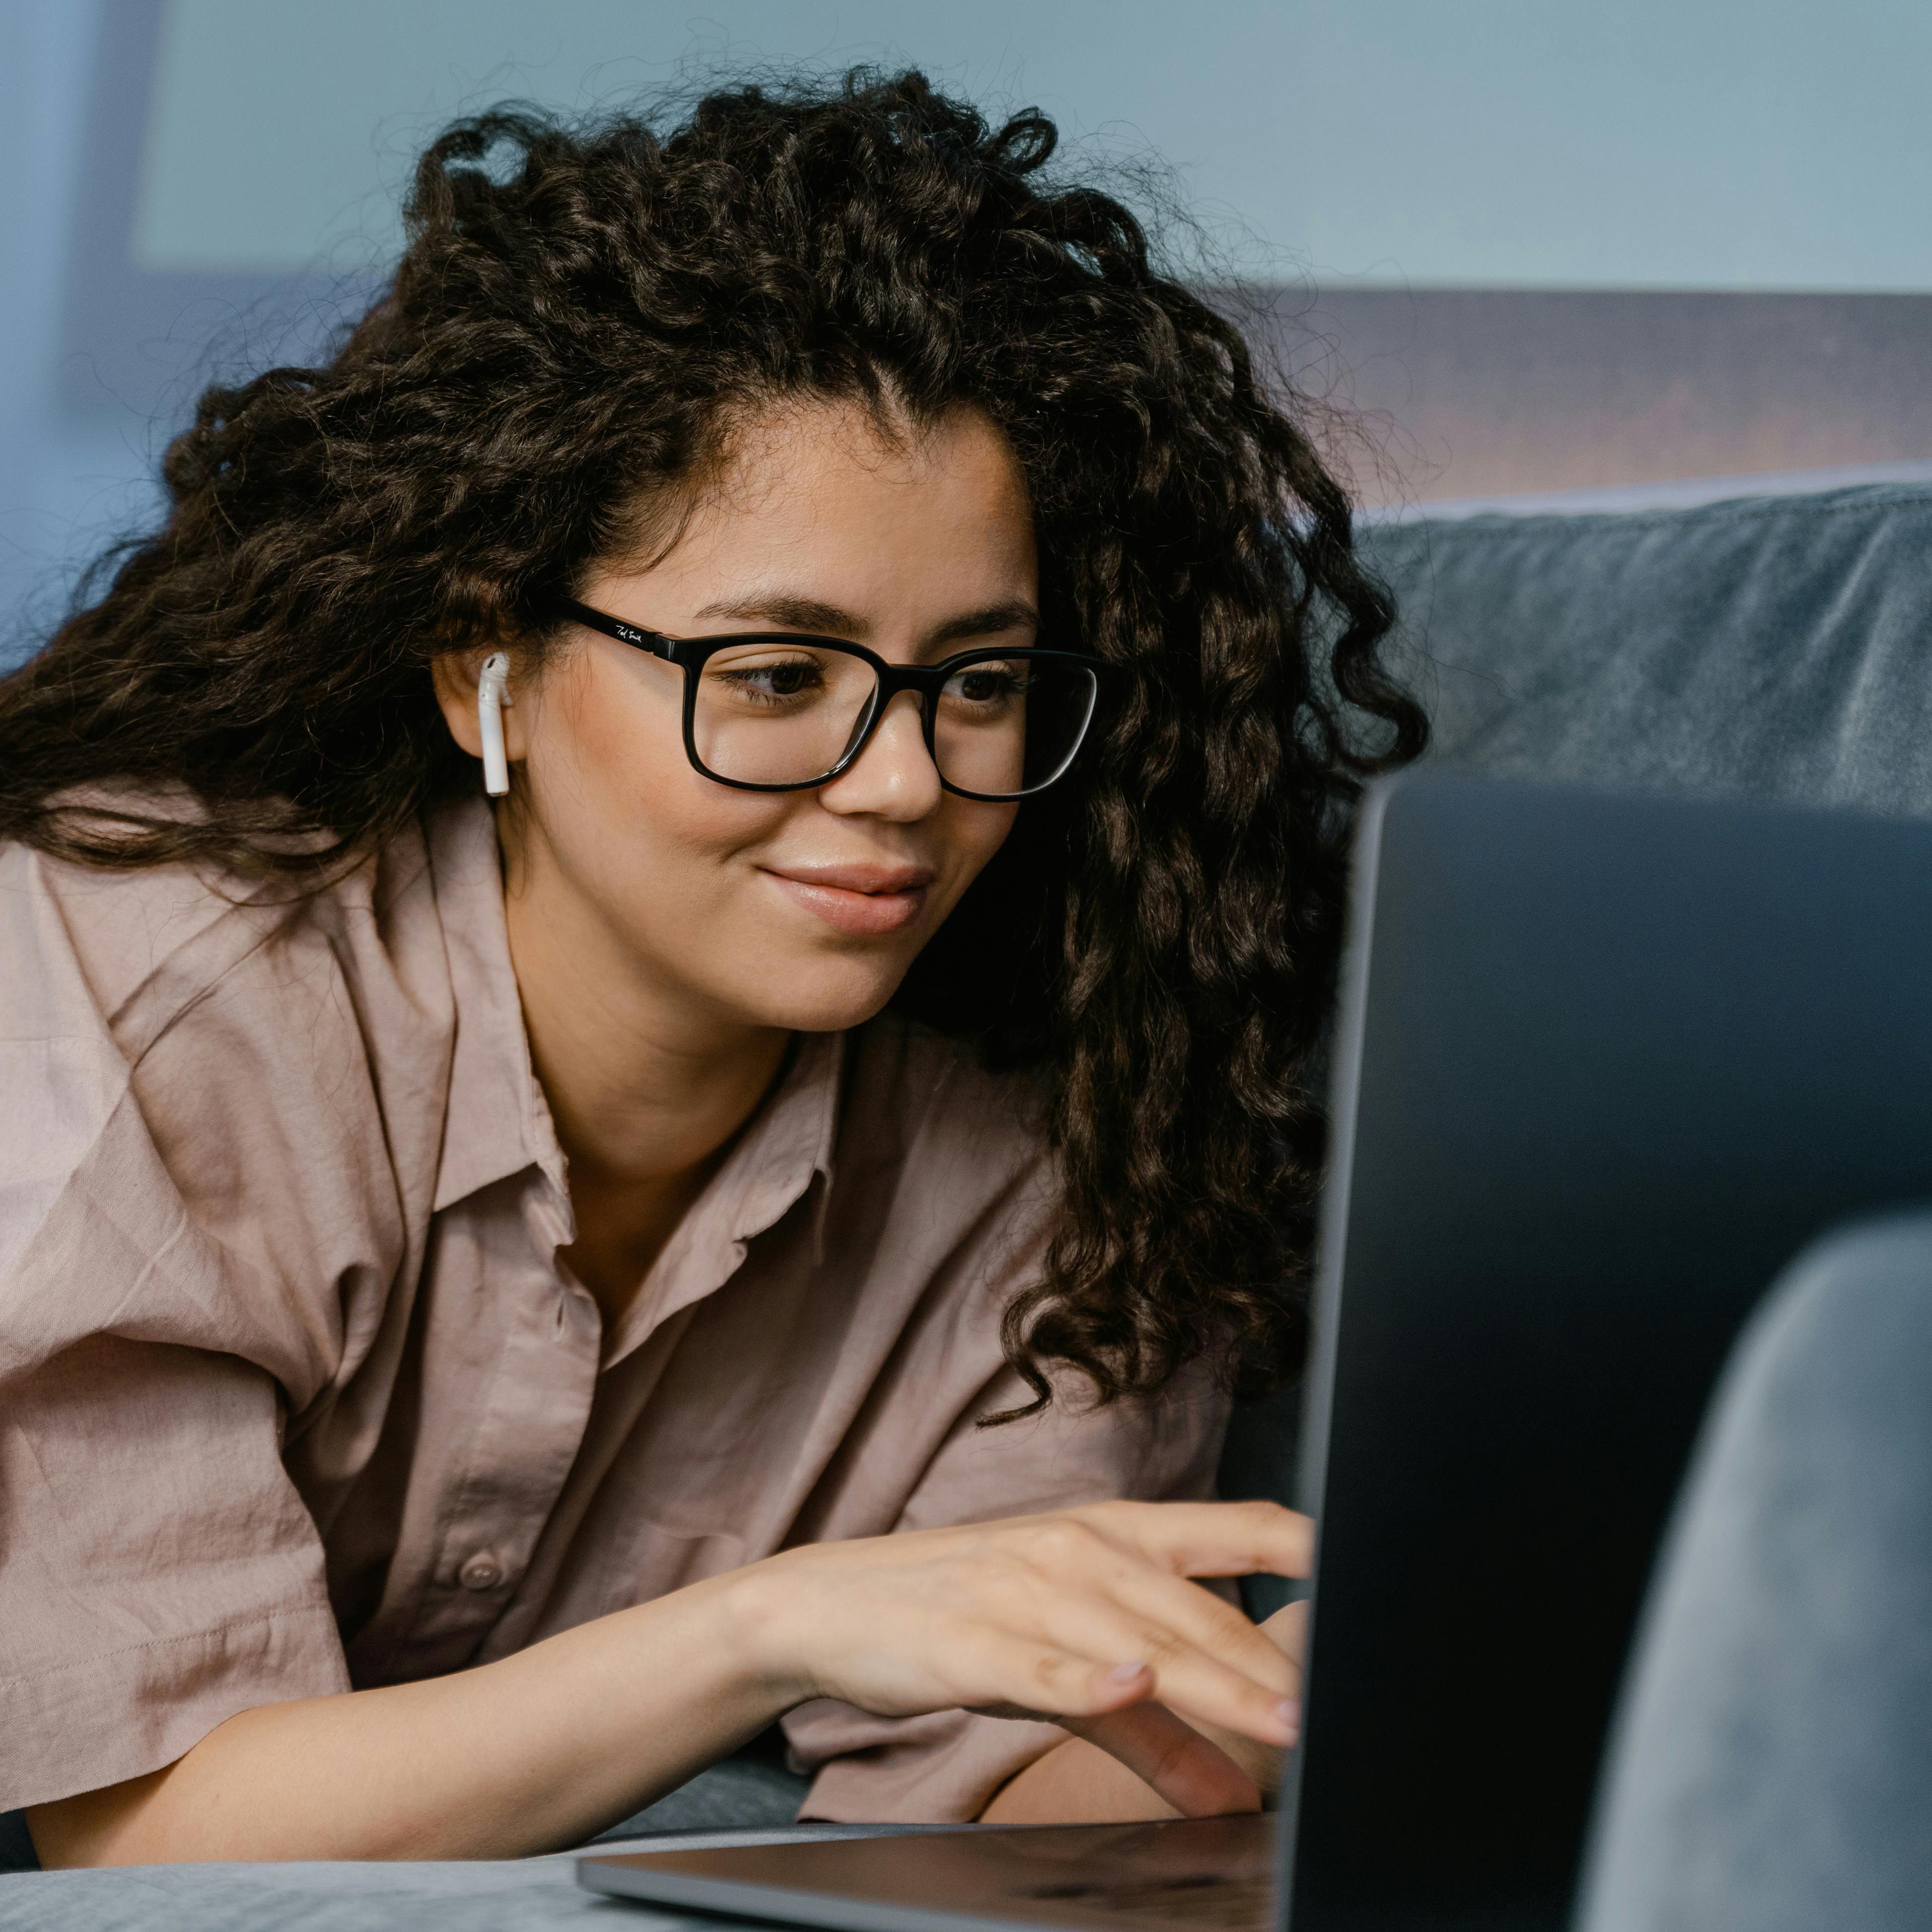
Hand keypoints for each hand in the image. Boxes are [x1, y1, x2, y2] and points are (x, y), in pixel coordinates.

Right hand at [732, 1500, 1311, 1808]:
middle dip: (1277, 1665)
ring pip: (1143, 1641)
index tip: (1377, 1568)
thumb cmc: (966, 1614)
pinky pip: (1047, 1665)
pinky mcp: (978, 1640)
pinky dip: (1091, 1677)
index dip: (1310, 1545)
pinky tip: (1130, 1684)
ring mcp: (1031, 1590)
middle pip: (1203, 1610)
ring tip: (1285, 1725)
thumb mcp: (1070, 1657)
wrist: (836, 1603)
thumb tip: (1240, 1794)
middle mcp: (1084, 1549)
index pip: (1238, 1526)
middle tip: (1343, 1712)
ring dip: (1218, 1685)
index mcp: (1117, 1533)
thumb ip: (1161, 1726)